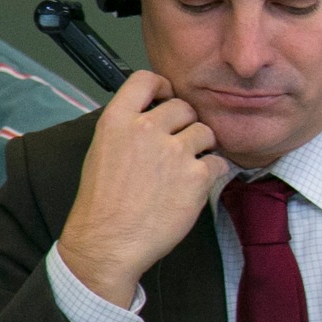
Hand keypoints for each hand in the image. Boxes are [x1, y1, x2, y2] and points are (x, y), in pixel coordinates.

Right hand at [57, 71, 228, 305]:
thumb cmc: (103, 202)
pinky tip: (194, 187)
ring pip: (206, 133)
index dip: (163, 87)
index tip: (167, 98)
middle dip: (186, 124)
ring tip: (185, 170)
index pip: (146, 79)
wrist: (109, 241)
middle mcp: (147, 129)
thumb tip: (154, 113)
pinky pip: (219, 162)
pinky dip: (212, 173)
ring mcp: (174, 152)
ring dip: (201, 148)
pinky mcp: (197, 175)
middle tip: (178, 146)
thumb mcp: (102, 151)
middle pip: (184, 107)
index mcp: (117, 121)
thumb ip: (128, 128)